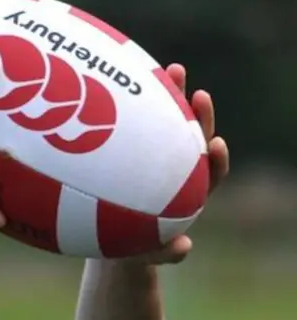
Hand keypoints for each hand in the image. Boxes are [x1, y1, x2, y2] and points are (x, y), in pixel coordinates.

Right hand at [121, 63, 229, 264]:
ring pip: (165, 126)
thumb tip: (183, 249)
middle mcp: (175, 173)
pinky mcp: (131, 151)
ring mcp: (153, 160)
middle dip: (198, 116)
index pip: (209, 175)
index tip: (215, 143)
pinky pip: (134, 126)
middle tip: (198, 92)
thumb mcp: (145, 255)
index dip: (215, 159)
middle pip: (192, 140)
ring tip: (169, 69)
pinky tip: (116, 85)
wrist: (110, 241)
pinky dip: (131, 107)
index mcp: (186, 195)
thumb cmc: (132, 249)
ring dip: (168, 98)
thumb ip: (162, 254)